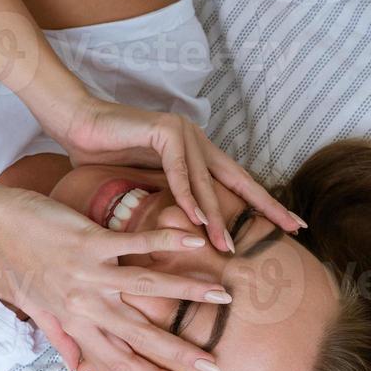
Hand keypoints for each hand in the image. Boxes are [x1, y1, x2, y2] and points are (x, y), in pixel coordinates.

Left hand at [0, 186, 231, 370]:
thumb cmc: (19, 265)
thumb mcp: (39, 310)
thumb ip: (65, 337)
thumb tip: (80, 367)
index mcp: (75, 324)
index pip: (120, 362)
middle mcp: (84, 305)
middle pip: (138, 336)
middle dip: (178, 353)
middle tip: (214, 365)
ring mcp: (87, 274)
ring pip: (145, 288)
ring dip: (186, 291)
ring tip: (221, 294)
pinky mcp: (88, 242)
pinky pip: (133, 243)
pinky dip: (165, 240)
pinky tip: (194, 237)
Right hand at [49, 97, 306, 251]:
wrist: (76, 124)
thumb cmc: (103, 157)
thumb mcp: (143, 188)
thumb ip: (168, 204)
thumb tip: (183, 235)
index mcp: (198, 155)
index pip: (237, 184)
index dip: (265, 204)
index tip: (292, 225)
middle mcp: (197, 142)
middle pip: (238, 180)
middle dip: (267, 205)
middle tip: (294, 227)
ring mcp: (184, 133)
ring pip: (205, 182)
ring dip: (215, 217)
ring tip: (227, 247)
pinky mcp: (165, 129)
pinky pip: (178, 170)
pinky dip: (186, 195)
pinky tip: (196, 218)